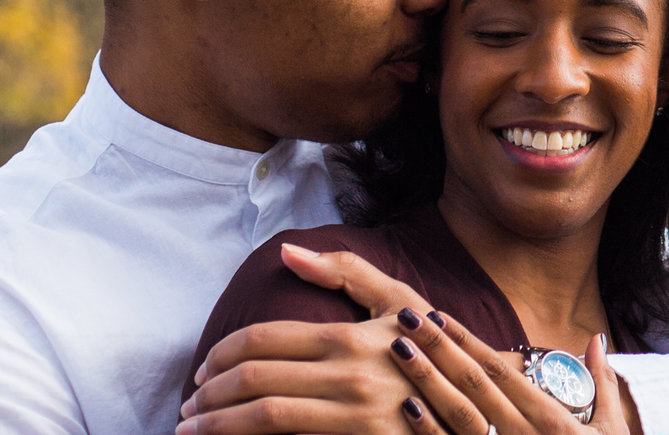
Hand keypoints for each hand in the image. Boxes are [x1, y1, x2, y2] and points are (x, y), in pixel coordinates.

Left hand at [176, 247, 495, 434]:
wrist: (481, 408)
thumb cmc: (437, 352)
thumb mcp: (401, 304)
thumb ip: (344, 271)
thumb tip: (286, 250)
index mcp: (351, 338)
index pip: (262, 341)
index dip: (221, 354)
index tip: (202, 368)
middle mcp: (350, 376)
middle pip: (252, 380)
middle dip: (207, 394)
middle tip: (188, 403)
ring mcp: (356, 416)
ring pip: (262, 417)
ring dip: (216, 423)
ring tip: (193, 427)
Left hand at [385, 311, 637, 434]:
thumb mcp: (611, 428)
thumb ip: (603, 382)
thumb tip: (596, 339)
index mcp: (551, 420)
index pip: (500, 371)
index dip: (468, 341)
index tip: (440, 315)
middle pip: (474, 383)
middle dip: (439, 347)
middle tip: (409, 318)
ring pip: (459, 413)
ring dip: (427, 380)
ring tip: (400, 350)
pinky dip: (428, 431)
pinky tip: (407, 407)